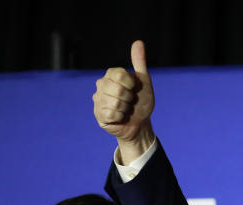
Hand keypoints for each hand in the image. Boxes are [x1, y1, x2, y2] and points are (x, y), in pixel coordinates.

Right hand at [93, 40, 155, 160]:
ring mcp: (98, 99)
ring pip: (115, 103)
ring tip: (125, 109)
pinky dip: (120, 117)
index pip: (120, 75)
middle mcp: (101, 85)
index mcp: (111, 74)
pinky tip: (119, 117)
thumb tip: (138, 42)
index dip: (132, 85)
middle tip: (130, 101)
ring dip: (126, 109)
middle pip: (118, 89)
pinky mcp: (98, 114)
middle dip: (129, 98)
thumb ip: (139, 62)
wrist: (140, 123)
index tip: (134, 89)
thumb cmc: (141, 102)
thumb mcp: (144, 82)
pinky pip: (111, 114)